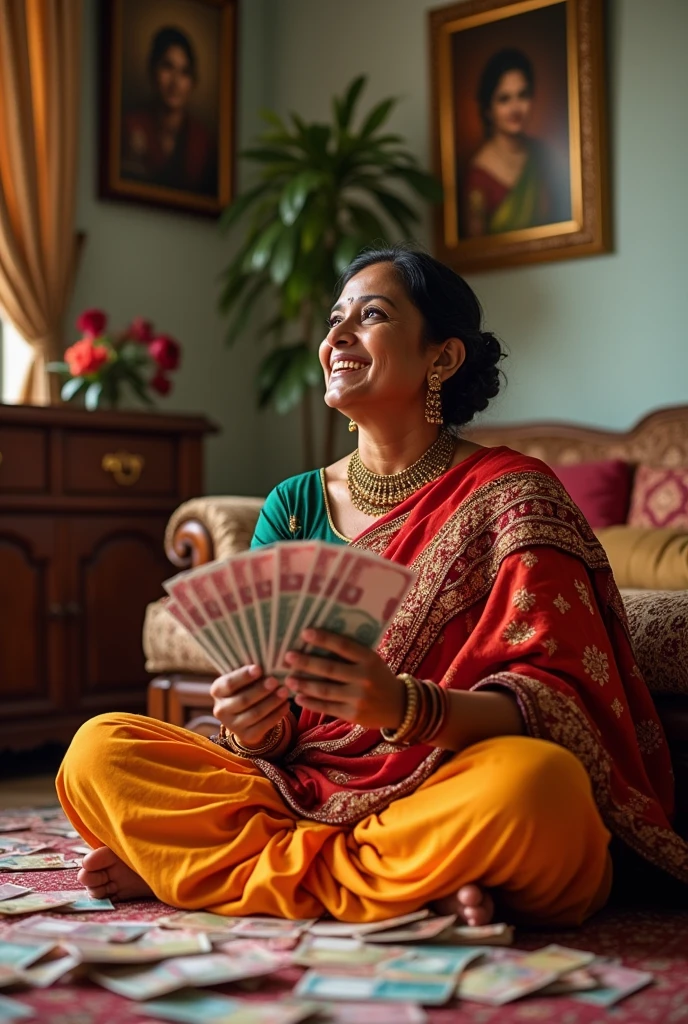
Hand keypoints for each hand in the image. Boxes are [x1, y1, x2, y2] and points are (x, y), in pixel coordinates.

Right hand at [210, 665, 289, 746]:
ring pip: (255, 714)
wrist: (244, 716)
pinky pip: (263, 726)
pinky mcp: (246, 735)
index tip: (259, 668)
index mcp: (217, 691)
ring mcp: (232, 725)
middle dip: (261, 690)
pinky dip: (277, 714)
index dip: (243, 676)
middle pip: (243, 700)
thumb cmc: (245, 688)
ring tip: (285, 691)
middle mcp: (220, 709)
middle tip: (276, 681)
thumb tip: (269, 660)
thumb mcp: (242, 679)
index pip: (229, 684)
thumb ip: (250, 671)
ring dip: (272, 702)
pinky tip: (286, 705)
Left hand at [284, 629, 404, 730]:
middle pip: (329, 669)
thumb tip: (318, 643)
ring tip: (288, 679)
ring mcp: (358, 698)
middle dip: (306, 663)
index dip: (324, 639)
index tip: (304, 633)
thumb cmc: (379, 677)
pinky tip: (298, 697)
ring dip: (304, 684)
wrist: (400, 706)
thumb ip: (352, 655)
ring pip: (325, 690)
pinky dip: (310, 703)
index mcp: (369, 659)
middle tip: (287, 657)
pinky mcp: (353, 715)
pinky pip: (327, 708)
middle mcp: (364, 678)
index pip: (344, 646)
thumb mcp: (372, 661)